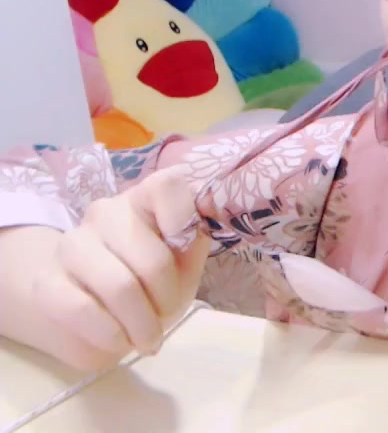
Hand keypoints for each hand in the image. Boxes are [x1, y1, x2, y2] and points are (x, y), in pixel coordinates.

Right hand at [27, 167, 210, 370]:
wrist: (96, 306)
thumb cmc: (153, 280)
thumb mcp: (184, 261)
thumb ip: (194, 241)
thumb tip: (201, 228)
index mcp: (145, 200)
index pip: (167, 186)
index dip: (183, 216)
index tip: (187, 246)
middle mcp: (106, 213)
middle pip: (151, 258)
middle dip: (167, 298)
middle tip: (168, 315)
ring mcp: (72, 245)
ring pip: (117, 286)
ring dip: (140, 323)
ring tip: (147, 337)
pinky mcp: (47, 282)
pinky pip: (81, 311)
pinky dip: (110, 334)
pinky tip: (119, 340)